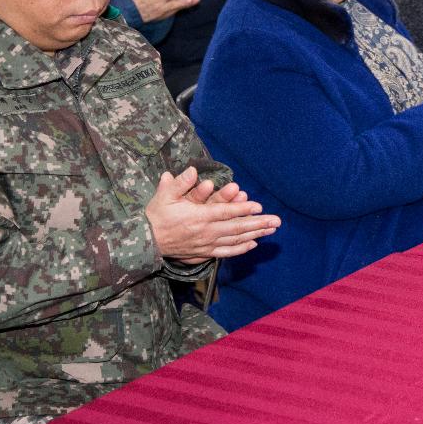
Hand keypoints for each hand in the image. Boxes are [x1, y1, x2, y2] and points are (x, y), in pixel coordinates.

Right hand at [146, 167, 279, 261]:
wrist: (145, 242)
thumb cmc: (156, 215)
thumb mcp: (164, 196)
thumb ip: (179, 183)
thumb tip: (193, 171)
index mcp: (198, 217)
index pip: (225, 213)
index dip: (243, 209)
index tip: (259, 207)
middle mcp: (205, 232)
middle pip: (237, 228)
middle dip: (258, 224)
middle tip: (277, 221)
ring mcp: (206, 244)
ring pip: (235, 241)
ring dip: (255, 235)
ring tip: (271, 231)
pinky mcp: (203, 253)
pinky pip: (226, 252)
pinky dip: (240, 249)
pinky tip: (253, 244)